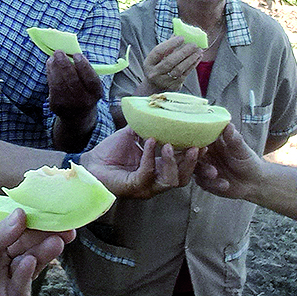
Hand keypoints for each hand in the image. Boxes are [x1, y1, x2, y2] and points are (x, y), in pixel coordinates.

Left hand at [0, 210, 71, 295]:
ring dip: (43, 253)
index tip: (52, 210)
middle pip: (28, 245)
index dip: (34, 219)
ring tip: (56, 242)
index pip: (15, 226)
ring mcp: (6, 285)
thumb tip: (20, 215)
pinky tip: (27, 264)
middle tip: (65, 227)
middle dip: (47, 236)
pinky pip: (23, 289)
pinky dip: (26, 276)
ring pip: (31, 265)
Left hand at [47, 51, 102, 122]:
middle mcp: (83, 101)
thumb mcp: (90, 85)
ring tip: (53, 57)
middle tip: (59, 52)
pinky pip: (52, 86)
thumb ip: (84, 71)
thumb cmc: (84, 92)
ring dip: (54, 67)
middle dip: (64, 64)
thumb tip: (70, 53)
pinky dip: (50, 73)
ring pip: (59, 83)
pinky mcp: (56, 105)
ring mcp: (69, 105)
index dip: (84, 66)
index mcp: (95, 93)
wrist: (77, 116)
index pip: (91, 79)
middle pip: (73, 81)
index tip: (77, 55)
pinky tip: (50, 65)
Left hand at [79, 127, 201, 198]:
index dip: (196, 156)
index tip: (206, 142)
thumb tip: (160, 109)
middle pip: (183, 177)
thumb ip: (148, 126)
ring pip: (171, 181)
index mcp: (160, 169)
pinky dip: (149, 156)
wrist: (90, 163)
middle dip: (192, 163)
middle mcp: (156, 181)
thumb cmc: (111, 152)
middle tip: (199, 146)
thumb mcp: (134, 134)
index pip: (184, 166)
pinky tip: (150, 141)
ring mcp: (147, 186)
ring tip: (171, 145)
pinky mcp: (134, 187)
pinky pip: (147, 173)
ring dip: (174, 162)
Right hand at [137, 37, 199, 93]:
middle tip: (194, 44)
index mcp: (149, 63)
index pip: (158, 52)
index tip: (182, 38)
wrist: (155, 87)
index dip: (170, 44)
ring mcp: (164, 81)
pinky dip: (192, 65)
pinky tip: (198, 58)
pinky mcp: (173, 86)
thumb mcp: (158, 57)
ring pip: (179, 69)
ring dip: (190, 59)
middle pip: (169, 61)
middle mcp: (154, 73)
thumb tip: (179, 33)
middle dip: (183, 52)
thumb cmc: (158, 66)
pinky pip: (185, 74)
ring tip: (198, 51)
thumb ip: (167, 46)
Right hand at [194, 123, 261, 199]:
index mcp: (211, 143)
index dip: (194, 138)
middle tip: (200, 154)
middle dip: (194, 156)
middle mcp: (205, 155)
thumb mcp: (242, 149)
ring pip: (197, 169)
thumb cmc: (247, 161)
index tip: (196, 138)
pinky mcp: (207, 183)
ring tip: (214, 173)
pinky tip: (225, 185)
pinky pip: (205, 184)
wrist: (254, 182)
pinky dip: (214, 184)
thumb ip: (234, 139)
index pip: (198, 138)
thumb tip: (228, 125)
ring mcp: (204, 169)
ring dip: (205, 171)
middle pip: (193, 154)